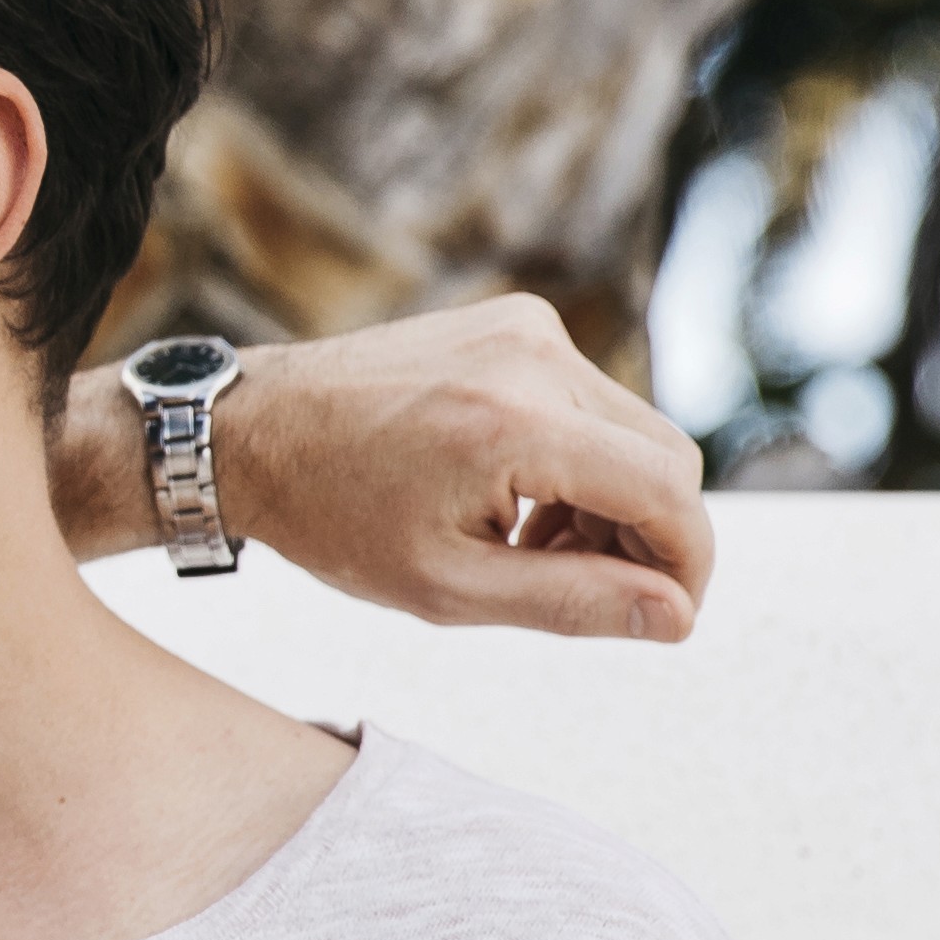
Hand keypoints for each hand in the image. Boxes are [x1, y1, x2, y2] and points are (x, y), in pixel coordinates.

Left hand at [56, 297, 714, 641]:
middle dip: (644, 535)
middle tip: (583, 590)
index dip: (687, 564)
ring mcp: (525, 327)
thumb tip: (676, 618)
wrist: (251, 430)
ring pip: (630, 430)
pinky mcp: (512, 321)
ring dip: (608, 500)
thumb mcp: (447, 588)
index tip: (667, 616)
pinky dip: (575, 460)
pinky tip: (513, 504)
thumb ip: (573, 603)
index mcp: (515, 421)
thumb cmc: (333, 517)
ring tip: (531, 551)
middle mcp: (532, 355)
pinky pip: (588, 400)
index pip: (667, 490)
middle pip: (663, 455)